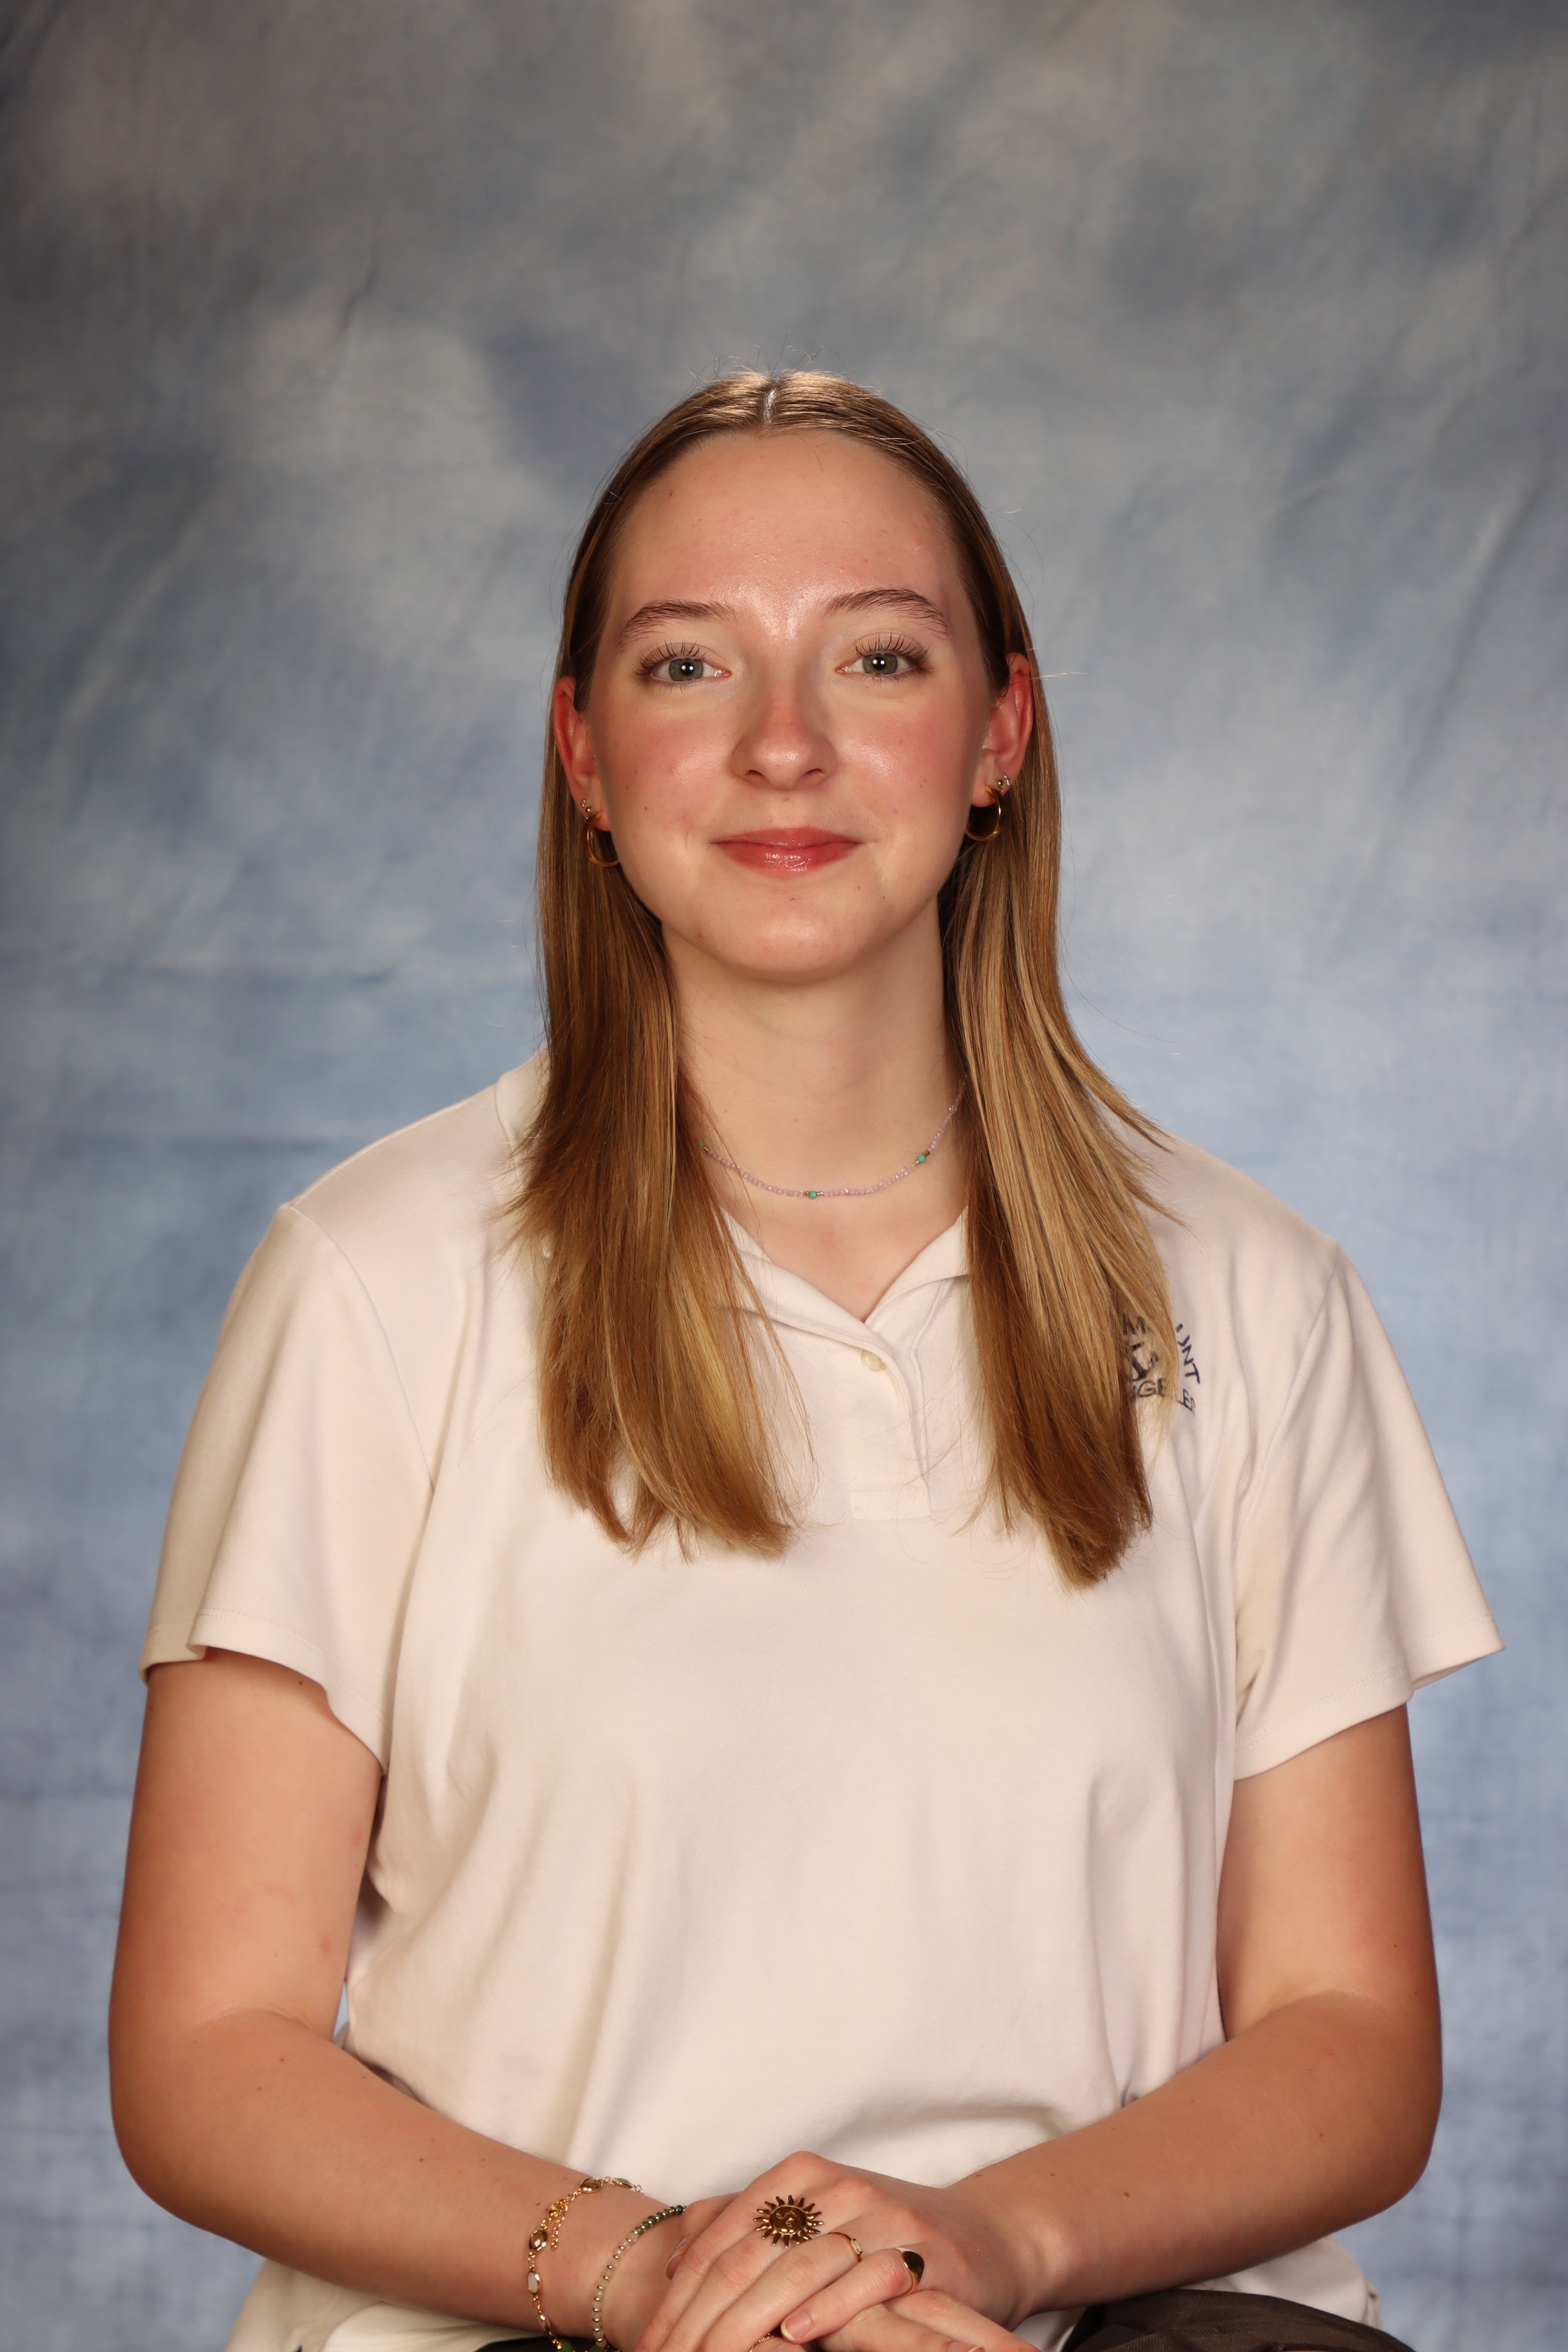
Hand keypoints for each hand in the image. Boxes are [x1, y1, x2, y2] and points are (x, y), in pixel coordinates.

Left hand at [634, 2153, 1033, 2351]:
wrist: (985, 2237)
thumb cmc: (886, 2235)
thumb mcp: (816, 2215)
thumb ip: (750, 2220)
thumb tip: (680, 2240)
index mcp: (801, 2174)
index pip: (722, 2237)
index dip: (680, 2295)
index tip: (649, 2343)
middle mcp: (836, 2185)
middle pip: (749, 2257)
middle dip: (701, 2321)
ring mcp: (879, 2215)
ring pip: (795, 2270)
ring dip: (747, 2324)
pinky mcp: (919, 2250)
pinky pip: (862, 2280)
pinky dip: (826, 2310)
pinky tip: (794, 2335)